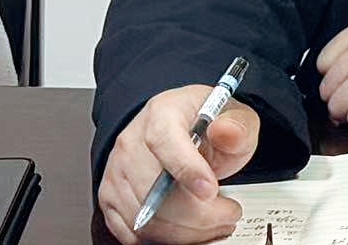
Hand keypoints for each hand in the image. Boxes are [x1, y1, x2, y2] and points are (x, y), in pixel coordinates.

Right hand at [97, 84, 260, 243]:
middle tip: (229, 214)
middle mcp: (132, 142)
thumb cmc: (205, 124)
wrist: (180, 129)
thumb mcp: (232, 116)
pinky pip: (133, 233)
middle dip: (200, 213)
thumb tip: (227, 131)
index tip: (211, 190)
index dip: (188, 170)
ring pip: (146, 219)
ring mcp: (117, 173)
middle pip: (156, 191)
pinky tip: (192, 231)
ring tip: (216, 224)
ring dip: (187, 231)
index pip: (165, 143)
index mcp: (162, 114)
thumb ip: (237, 126)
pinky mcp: (110, 200)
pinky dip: (167, 239)